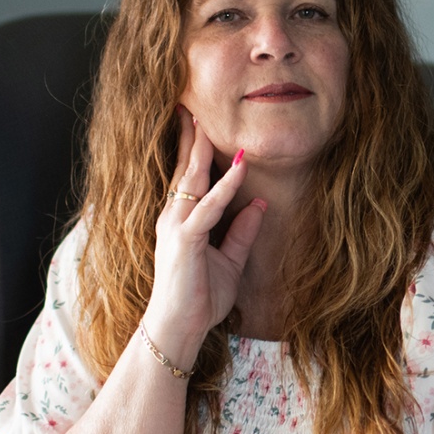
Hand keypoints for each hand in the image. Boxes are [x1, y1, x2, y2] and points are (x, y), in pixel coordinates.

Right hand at [141, 109, 266, 369]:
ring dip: (204, 151)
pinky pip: (209, 208)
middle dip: (191, 137)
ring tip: (210, 122)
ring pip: (193, 180)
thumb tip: (260, 205)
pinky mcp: (185, 241)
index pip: (188, 177)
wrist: (178, 329)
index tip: (197, 121)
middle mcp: (174, 218)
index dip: (193, 148)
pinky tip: (240, 168)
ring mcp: (177, 227)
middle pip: (185, 169)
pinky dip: (226, 187)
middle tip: (192, 104)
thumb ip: (242, 232)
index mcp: (181, 220)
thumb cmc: (199, 298)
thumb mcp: (230, 261)